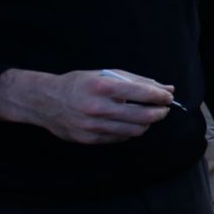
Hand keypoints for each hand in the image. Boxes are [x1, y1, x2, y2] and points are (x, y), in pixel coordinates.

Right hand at [0, 68, 172, 143]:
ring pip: (135, 130)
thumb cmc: (80, 84)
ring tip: (148, 115)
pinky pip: (121, 137)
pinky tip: (129, 123)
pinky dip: (131, 130)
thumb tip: (167, 88)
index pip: (142, 93)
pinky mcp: (90, 139)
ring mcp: (93, 126)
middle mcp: (98, 107)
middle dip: (159, 112)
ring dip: (147, 123)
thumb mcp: (106, 74)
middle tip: (163, 109)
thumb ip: (137, 81)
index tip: (168, 97)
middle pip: (143, 116)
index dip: (161, 96)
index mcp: (103, 86)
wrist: (45, 101)